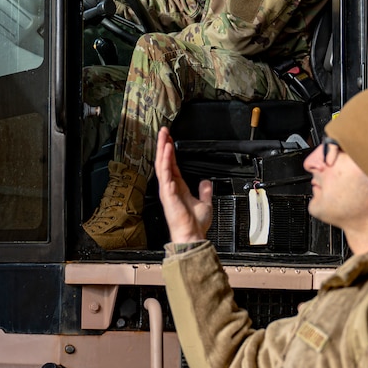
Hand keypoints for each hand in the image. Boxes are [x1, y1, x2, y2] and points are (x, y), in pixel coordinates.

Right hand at [154, 127, 212, 242]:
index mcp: (177, 188)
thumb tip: (206, 182)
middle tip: (163, 131)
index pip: (172, 165)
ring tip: (163, 135)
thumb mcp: (204, 203)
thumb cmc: (195, 224)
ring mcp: (167, 189)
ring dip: (162, 149)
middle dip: (163, 145)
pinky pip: (166, 173)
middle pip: (164, 161)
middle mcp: (170, 187)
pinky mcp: (168, 193)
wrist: (192, 235)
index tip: (169, 140)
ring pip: (162, 164)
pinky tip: (168, 149)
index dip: (170, 152)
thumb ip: (204, 192)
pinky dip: (166, 160)